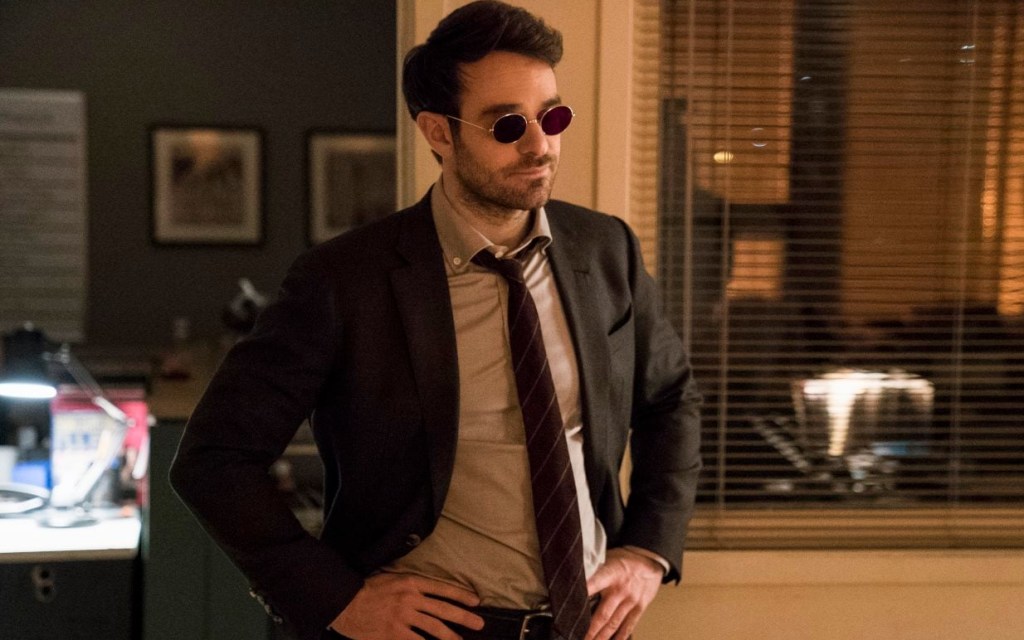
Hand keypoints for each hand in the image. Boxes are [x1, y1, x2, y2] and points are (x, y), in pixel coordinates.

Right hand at [329, 573, 483, 639]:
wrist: (345, 603)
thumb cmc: (368, 590)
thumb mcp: (393, 578)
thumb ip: (412, 585)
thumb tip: (431, 593)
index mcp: (411, 582)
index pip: (442, 589)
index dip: (461, 595)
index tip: (476, 601)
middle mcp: (410, 599)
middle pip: (443, 609)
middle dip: (464, 617)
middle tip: (480, 624)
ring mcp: (403, 617)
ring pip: (434, 628)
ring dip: (451, 637)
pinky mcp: (394, 634)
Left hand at [584, 547, 663, 639]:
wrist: (649, 558)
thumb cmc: (624, 558)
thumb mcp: (606, 557)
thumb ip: (594, 571)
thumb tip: (575, 582)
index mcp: (610, 574)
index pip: (592, 586)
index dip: (581, 598)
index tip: (569, 611)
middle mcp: (620, 589)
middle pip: (602, 615)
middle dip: (590, 630)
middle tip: (578, 637)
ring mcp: (631, 600)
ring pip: (614, 623)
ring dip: (602, 637)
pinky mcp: (640, 607)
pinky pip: (629, 625)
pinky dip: (620, 636)